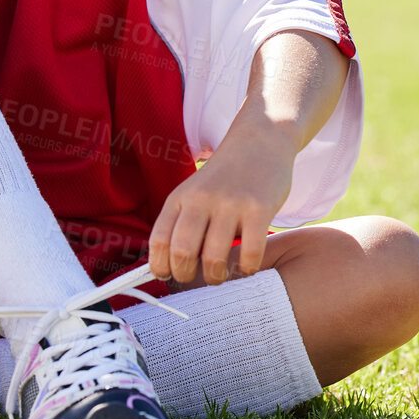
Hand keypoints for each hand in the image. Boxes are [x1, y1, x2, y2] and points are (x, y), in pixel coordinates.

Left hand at [148, 124, 295, 285]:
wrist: (260, 141)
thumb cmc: (225, 176)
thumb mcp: (193, 192)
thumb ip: (181, 222)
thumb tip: (168, 268)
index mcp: (180, 197)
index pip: (159, 241)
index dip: (160, 267)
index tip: (168, 276)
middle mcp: (201, 199)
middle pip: (182, 253)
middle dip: (186, 276)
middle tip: (196, 278)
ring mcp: (231, 203)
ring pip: (214, 259)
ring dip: (216, 277)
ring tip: (220, 275)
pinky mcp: (259, 209)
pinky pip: (250, 253)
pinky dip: (247, 269)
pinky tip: (247, 265)